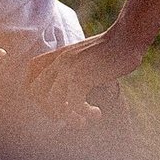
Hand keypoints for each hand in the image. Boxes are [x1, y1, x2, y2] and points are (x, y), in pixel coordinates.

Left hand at [20, 30, 137, 123]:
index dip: (35, 88)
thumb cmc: (114, 48)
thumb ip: (75, 64)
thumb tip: (73, 83)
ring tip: (82, 121)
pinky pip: (75, 105)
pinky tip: (97, 114)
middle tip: (66, 115)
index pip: (31, 70)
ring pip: (52, 103)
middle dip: (48, 109)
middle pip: (35, 92)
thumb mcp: (86, 54)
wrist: (128, 37)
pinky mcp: (83, 77)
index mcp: (59, 54)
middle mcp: (60, 61)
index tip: (51, 100)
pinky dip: (85, 114)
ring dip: (68, 118)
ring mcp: (70, 69)